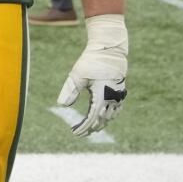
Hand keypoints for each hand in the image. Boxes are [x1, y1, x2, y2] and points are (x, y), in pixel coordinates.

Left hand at [58, 14, 127, 135]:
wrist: (109, 49)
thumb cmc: (92, 61)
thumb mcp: (78, 75)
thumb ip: (70, 90)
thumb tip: (61, 105)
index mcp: (102, 96)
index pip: (92, 118)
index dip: (84, 127)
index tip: (75, 133)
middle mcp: (113, 98)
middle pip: (102, 119)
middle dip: (91, 128)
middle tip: (80, 132)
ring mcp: (119, 95)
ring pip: (111, 116)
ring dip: (101, 123)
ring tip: (91, 127)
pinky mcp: (121, 90)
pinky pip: (117, 108)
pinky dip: (110, 115)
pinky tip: (104, 116)